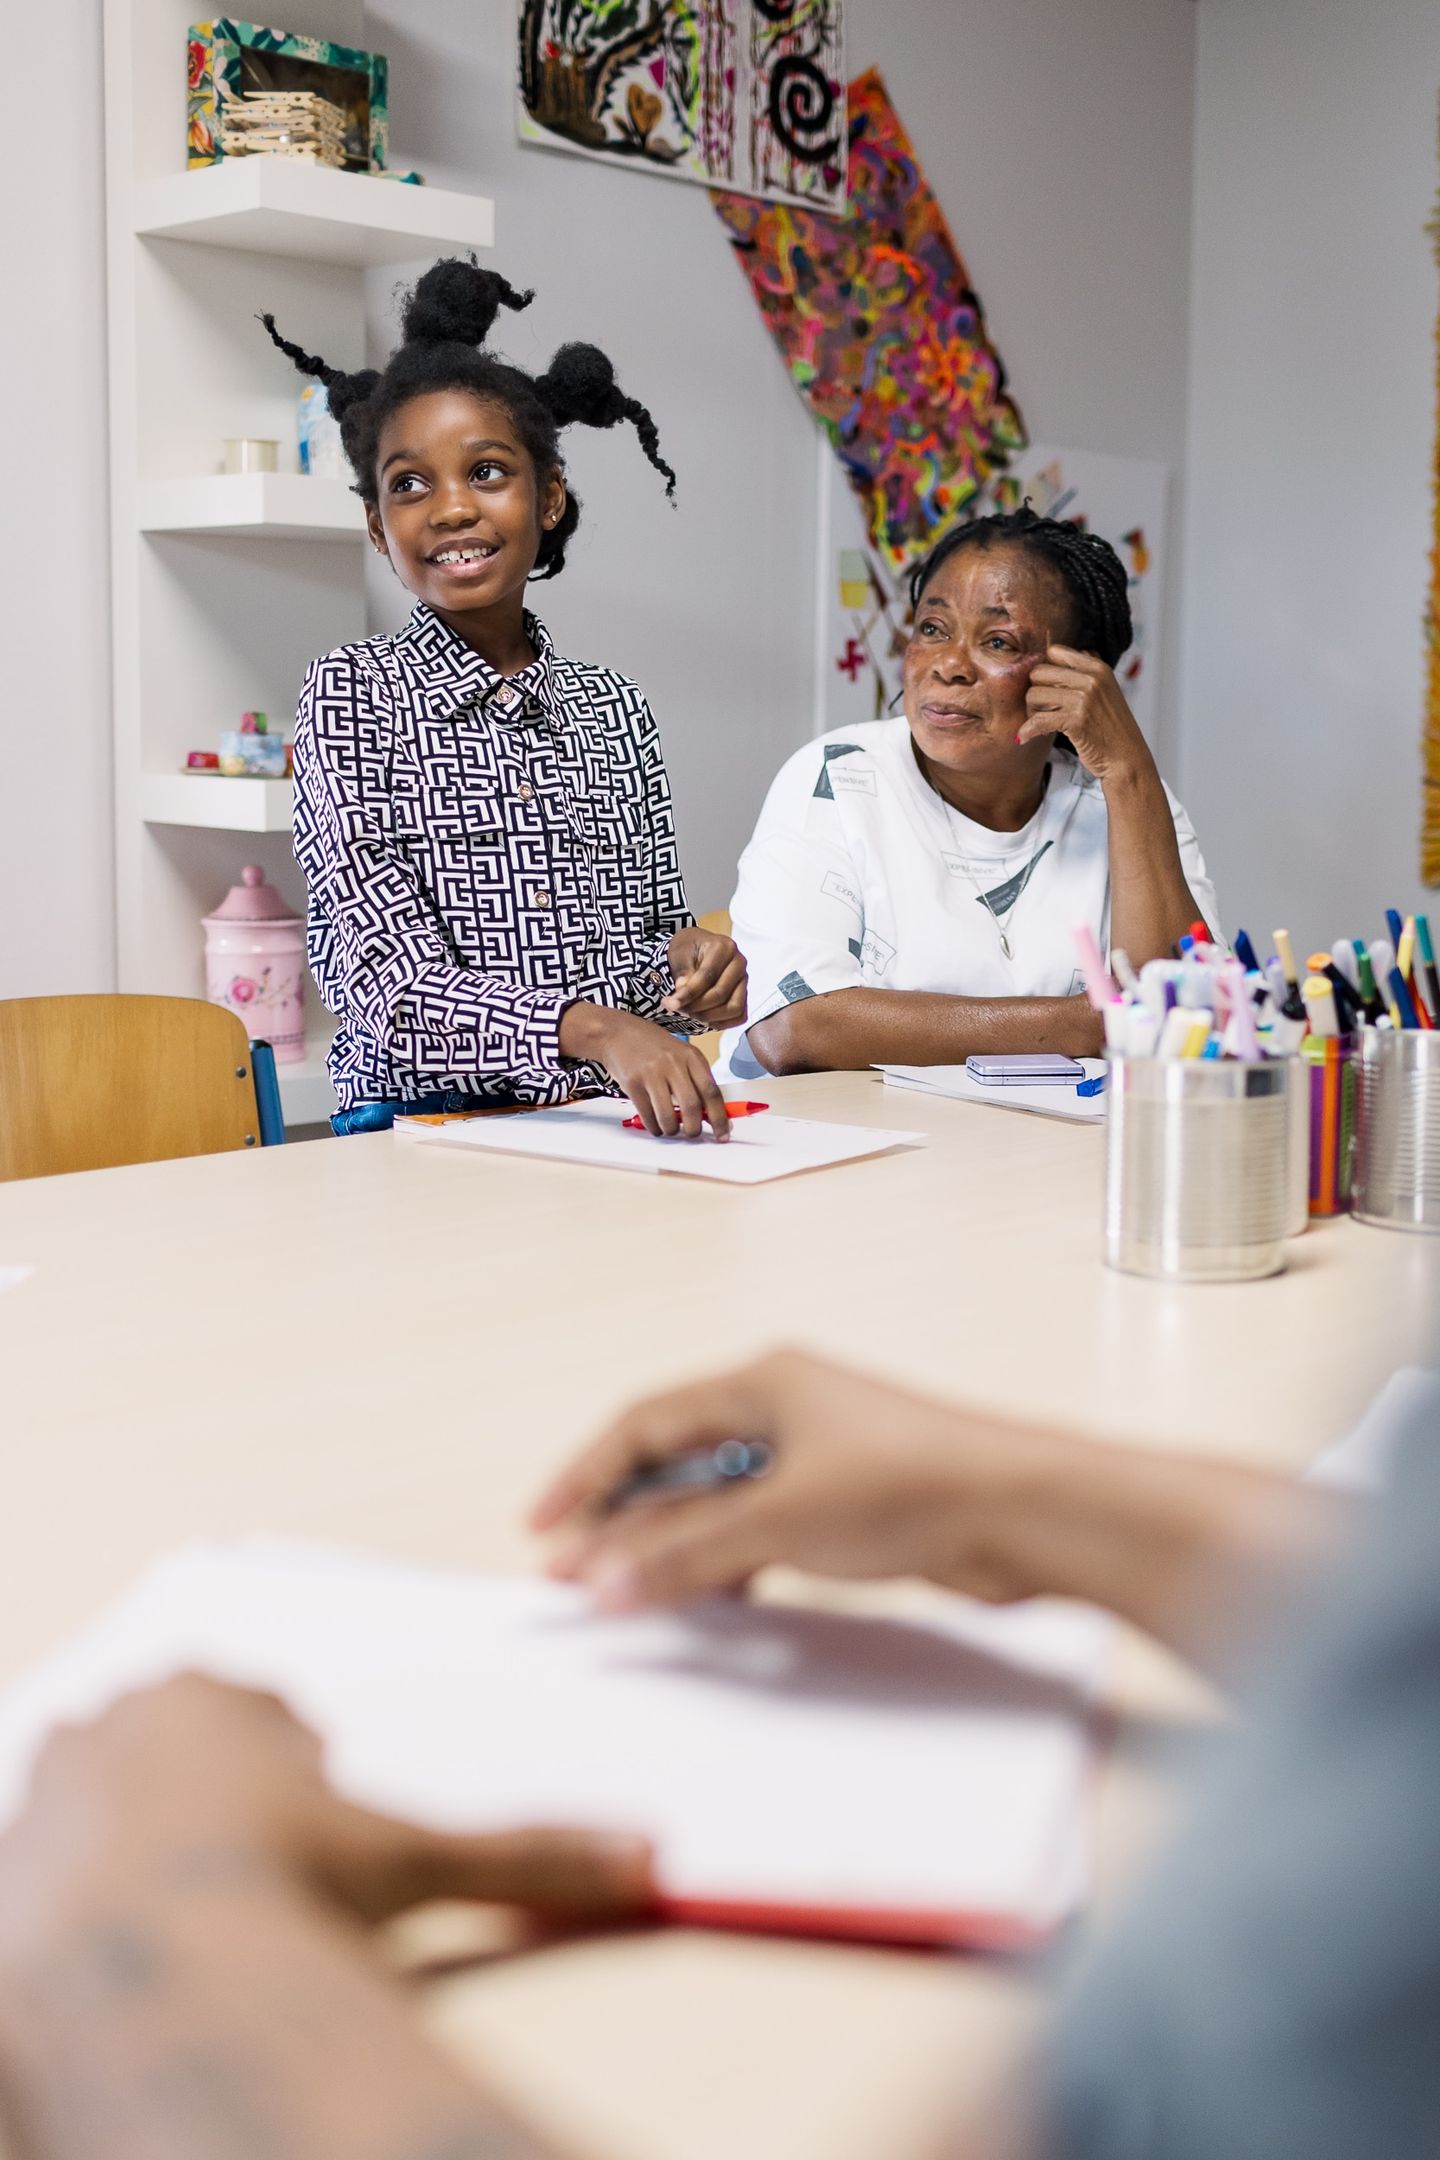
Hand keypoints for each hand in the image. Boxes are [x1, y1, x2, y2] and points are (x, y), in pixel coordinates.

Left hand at [0, 1677, 653, 1954]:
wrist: (150, 1972)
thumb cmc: (279, 1893)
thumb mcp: (416, 1864)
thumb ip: (530, 1854)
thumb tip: (644, 1854)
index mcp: (212, 1693)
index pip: (258, 1715)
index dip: (295, 1780)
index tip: (311, 1836)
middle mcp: (118, 1720)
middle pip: (180, 1755)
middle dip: (219, 1809)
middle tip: (259, 1881)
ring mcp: (49, 1786)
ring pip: (110, 1807)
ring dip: (147, 1850)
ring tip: (195, 1919)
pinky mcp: (6, 1853)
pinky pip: (49, 1868)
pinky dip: (84, 1901)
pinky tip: (131, 1949)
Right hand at [530, 1349, 1054, 1612]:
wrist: (1023, 1511)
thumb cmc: (914, 1484)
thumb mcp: (781, 1519)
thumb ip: (687, 1553)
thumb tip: (606, 1581)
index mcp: (762, 1381)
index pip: (646, 1423)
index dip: (587, 1474)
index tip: (544, 1525)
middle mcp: (786, 1408)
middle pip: (679, 1463)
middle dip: (625, 1521)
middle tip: (578, 1577)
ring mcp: (818, 1454)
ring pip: (720, 1502)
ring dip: (676, 1548)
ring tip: (634, 1599)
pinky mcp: (848, 1501)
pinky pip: (762, 1528)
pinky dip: (730, 1562)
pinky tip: (713, 1601)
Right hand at [563, 1004, 730, 1139]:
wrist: (617, 1032)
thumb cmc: (653, 1047)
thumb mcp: (680, 1055)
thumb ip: (696, 1080)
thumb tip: (712, 1115)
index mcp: (692, 1057)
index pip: (712, 1092)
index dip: (720, 1118)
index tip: (723, 1135)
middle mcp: (674, 1064)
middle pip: (692, 1107)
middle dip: (694, 1129)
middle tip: (692, 1134)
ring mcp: (652, 1073)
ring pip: (668, 1116)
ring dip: (672, 1131)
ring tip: (671, 1130)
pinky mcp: (633, 1083)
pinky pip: (648, 1115)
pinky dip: (654, 1127)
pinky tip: (655, 1125)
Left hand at [663, 927, 746, 1027]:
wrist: (696, 949)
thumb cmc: (688, 949)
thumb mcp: (679, 953)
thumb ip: (682, 970)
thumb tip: (683, 988)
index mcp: (724, 947)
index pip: (708, 975)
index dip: (688, 993)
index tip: (670, 1003)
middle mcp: (739, 963)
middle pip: (720, 994)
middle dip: (696, 1006)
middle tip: (677, 1008)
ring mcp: (744, 980)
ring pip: (733, 1008)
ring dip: (708, 1016)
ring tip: (689, 1012)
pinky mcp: (744, 994)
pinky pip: (739, 1016)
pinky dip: (721, 1022)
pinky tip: (702, 1019)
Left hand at [1019, 645, 1152, 784]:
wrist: (1127, 758)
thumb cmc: (1111, 728)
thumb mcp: (1105, 690)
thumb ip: (1084, 672)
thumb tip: (1054, 655)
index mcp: (1098, 668)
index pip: (1055, 652)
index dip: (1046, 671)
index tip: (1049, 689)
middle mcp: (1091, 679)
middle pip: (1039, 672)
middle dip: (1035, 692)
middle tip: (1043, 710)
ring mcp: (1084, 699)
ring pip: (1034, 695)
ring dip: (1032, 712)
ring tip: (1043, 724)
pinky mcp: (1076, 721)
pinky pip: (1037, 720)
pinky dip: (1027, 731)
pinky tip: (1025, 737)